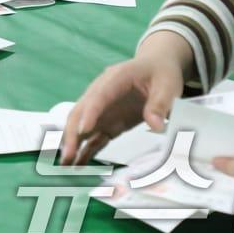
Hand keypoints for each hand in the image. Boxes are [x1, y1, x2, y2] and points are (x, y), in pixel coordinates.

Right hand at [61, 31, 193, 165]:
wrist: (157, 67)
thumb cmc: (160, 73)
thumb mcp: (168, 85)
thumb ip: (160, 104)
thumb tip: (155, 126)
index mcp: (115, 79)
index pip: (98, 96)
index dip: (90, 113)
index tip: (83, 131)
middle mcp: (101, 93)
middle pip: (80, 112)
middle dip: (72, 134)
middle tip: (68, 155)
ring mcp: (103, 109)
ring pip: (81, 126)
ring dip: (73, 144)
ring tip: (66, 164)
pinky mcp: (108, 122)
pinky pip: (94, 137)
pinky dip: (86, 150)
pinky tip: (78, 164)